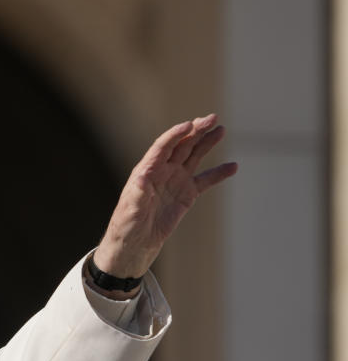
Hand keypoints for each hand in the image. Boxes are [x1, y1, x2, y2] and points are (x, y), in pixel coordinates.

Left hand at [93, 114, 237, 279]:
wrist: (135, 242)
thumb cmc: (127, 224)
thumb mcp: (130, 208)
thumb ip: (137, 192)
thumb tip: (142, 176)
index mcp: (147, 170)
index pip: (163, 146)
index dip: (176, 134)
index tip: (190, 125)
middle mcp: (162, 171)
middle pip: (182, 145)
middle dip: (196, 131)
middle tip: (212, 118)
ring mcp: (176, 181)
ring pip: (194, 156)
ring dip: (207, 142)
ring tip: (220, 130)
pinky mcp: (187, 195)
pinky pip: (205, 180)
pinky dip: (219, 173)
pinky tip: (233, 166)